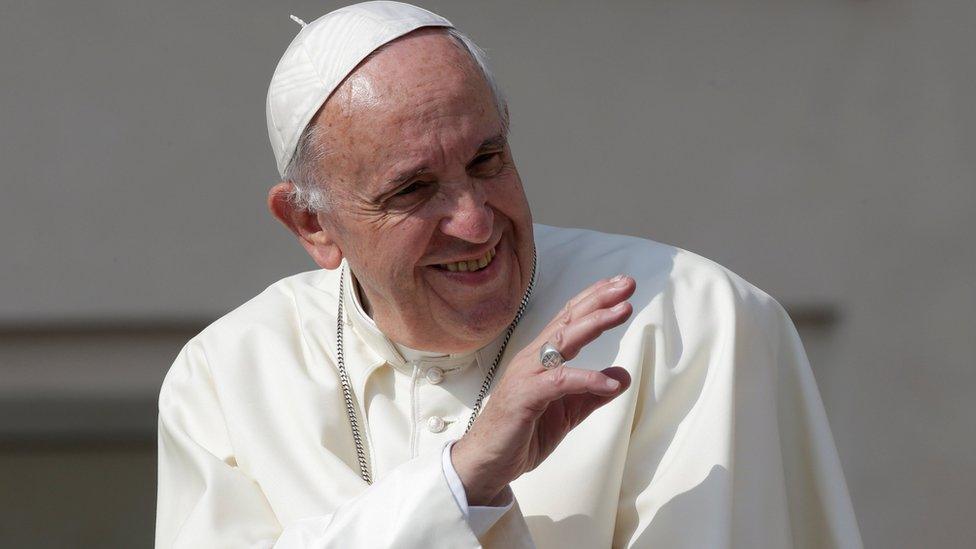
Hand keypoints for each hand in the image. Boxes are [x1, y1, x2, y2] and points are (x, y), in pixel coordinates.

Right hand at [451, 275, 635, 504]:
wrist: (488, 463)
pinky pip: (559, 382)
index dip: (594, 300)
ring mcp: (526, 376)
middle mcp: (532, 359)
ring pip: (562, 341)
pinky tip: (611, 383)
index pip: (569, 319)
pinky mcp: (524, 398)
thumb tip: (623, 375)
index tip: (620, 285)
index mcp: (541, 358)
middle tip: (627, 283)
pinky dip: (587, 380)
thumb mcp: (568, 411)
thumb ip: (593, 392)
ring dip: (594, 324)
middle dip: (599, 300)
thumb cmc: (522, 433)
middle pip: (568, 321)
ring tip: (623, 312)